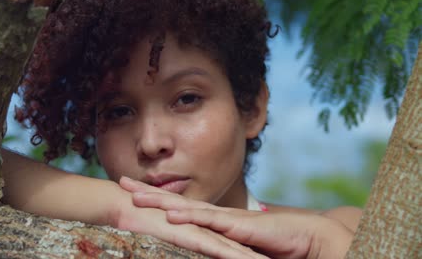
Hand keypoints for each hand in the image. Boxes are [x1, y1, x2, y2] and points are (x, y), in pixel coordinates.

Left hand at [121, 177, 352, 258]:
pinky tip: (172, 217)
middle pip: (176, 201)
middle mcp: (216, 215)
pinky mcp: (241, 228)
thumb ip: (217, 243)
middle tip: (121, 180)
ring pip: (188, 208)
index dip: (155, 197)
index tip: (132, 190)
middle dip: (149, 191)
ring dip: (162, 201)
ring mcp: (227, 219)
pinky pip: (212, 223)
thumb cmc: (272, 242)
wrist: (305, 236)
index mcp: (213, 219)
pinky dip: (191, 219)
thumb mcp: (235, 244)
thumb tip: (199, 245)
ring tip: (137, 194)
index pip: (178, 206)